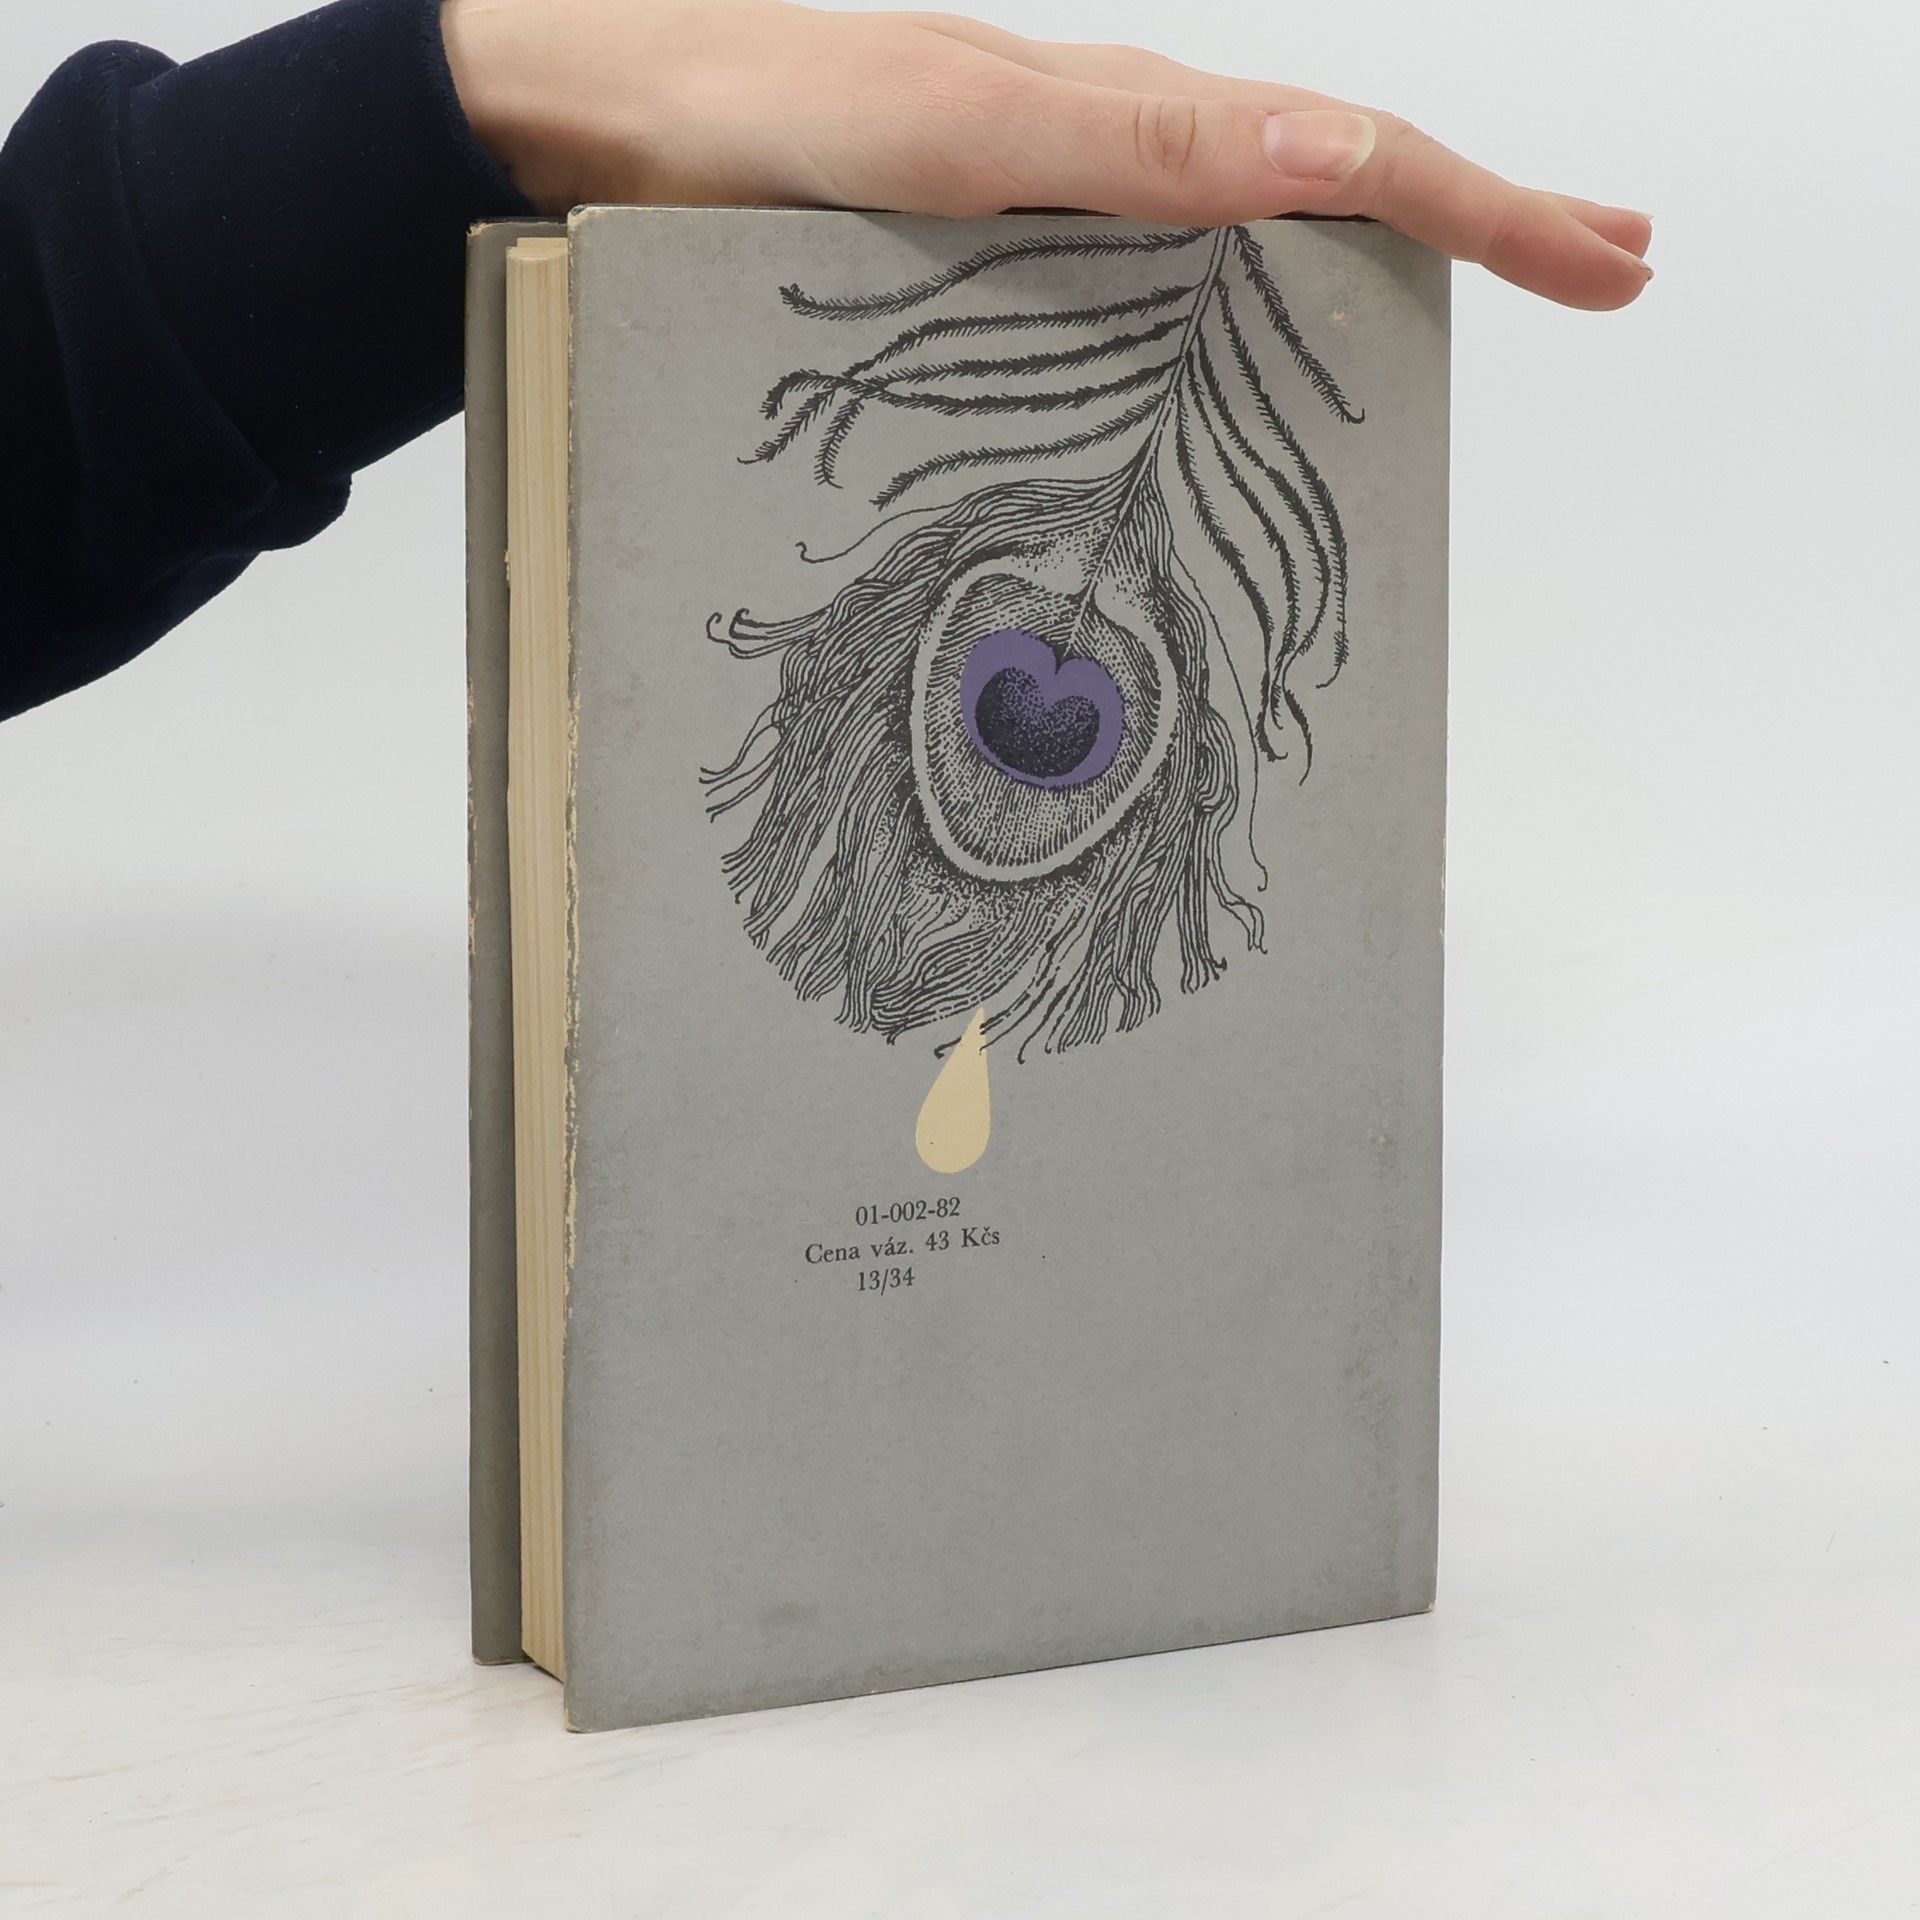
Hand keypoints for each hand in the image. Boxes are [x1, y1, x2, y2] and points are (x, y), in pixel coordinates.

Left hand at [442, 0, 1651, 309]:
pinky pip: (1176, 267)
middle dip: (1491, 219)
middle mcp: (1120, 154)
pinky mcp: (1017, 241)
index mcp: (1131, 120)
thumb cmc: (768, 116)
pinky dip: (1272, 291)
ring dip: (1403, 251)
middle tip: (1614, 266)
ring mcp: (1076, 198)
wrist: (620, 118)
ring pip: (1273, 220)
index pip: (1356, 156)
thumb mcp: (959, 129)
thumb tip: (1330, 159)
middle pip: (1343, 178)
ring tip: (1506, 278)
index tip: (1608, 261)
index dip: (1492, 209)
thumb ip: (1135, 146)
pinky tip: (1297, 319)